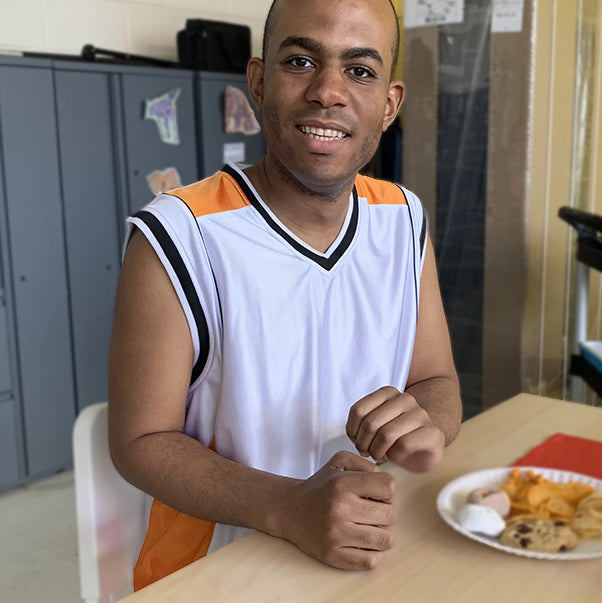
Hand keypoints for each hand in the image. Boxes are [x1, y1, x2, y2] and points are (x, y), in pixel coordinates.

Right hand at [281, 451, 395, 569]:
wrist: (291, 510)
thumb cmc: (321, 487)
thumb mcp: (340, 461)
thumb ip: (367, 465)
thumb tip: (388, 486)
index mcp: (342, 484)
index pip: (388, 486)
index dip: (386, 491)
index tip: (375, 495)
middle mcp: (339, 509)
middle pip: (391, 515)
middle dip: (385, 513)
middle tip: (371, 513)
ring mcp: (336, 534)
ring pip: (385, 540)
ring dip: (382, 535)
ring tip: (369, 528)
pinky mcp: (333, 555)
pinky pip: (371, 561)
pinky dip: (373, 554)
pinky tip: (362, 544)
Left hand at [346, 386, 444, 471]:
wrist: (428, 444)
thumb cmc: (397, 436)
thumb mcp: (375, 424)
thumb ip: (362, 422)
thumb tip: (353, 435)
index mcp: (388, 392)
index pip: (358, 410)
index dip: (352, 430)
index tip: (356, 440)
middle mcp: (405, 399)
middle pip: (370, 423)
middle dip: (363, 444)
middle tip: (366, 452)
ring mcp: (420, 414)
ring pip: (386, 434)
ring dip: (377, 451)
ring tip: (378, 455)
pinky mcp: (432, 432)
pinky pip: (404, 445)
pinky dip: (395, 455)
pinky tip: (395, 457)